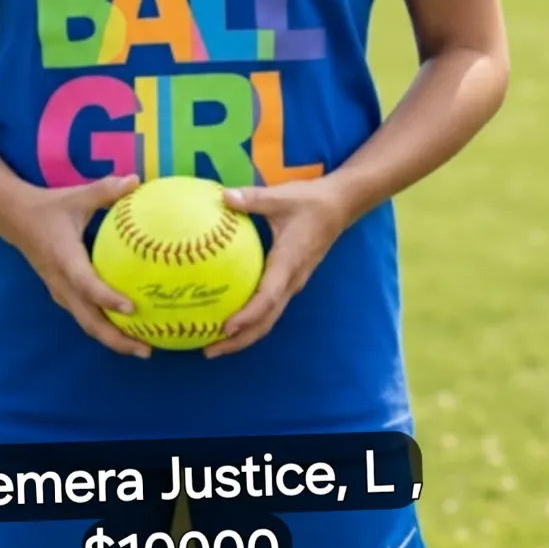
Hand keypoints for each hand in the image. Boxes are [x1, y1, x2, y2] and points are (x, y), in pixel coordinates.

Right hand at [11, 173, 151, 358]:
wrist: (15, 218)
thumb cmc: (49, 207)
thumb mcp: (76, 196)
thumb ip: (105, 190)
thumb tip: (136, 180)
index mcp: (65, 259)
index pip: (87, 285)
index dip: (109, 299)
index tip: (133, 309)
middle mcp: (62, 283)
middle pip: (89, 321)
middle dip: (117, 339)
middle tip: (146, 349)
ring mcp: (60, 291)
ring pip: (86, 323)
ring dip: (112, 338)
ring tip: (142, 347)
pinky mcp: (62, 293)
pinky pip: (84, 315)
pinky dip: (104, 326)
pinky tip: (127, 326)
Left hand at [204, 180, 347, 358]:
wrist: (339, 206)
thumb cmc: (309, 202)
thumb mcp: (280, 196)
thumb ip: (251, 199)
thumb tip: (222, 196)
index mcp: (288, 263)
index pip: (267, 298)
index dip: (247, 315)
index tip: (225, 327)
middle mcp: (292, 280)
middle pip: (266, 321)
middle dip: (239, 340)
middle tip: (210, 350)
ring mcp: (293, 283)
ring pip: (269, 318)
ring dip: (245, 335)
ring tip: (215, 344)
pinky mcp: (291, 281)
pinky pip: (270, 307)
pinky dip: (251, 320)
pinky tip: (230, 318)